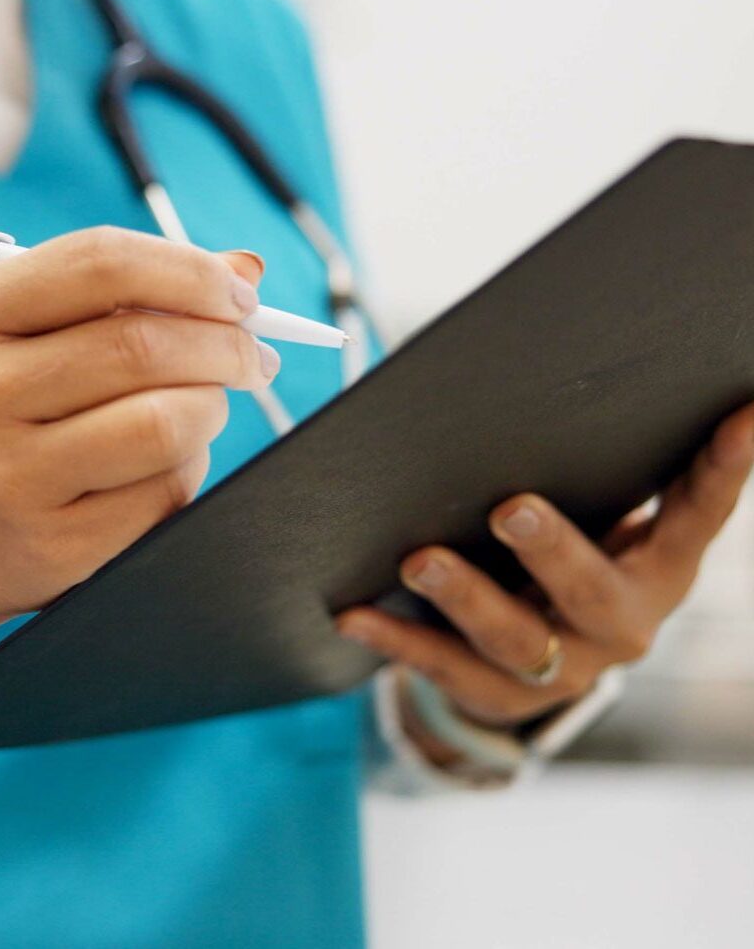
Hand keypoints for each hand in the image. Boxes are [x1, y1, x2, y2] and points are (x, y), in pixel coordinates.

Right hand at [0, 226, 275, 620]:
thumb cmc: (1, 415)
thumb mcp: (31, 337)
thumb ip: (131, 293)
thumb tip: (244, 270)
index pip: (101, 263)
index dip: (190, 271)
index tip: (238, 295)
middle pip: (143, 345)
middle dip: (225, 346)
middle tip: (251, 356)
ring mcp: (10, 475)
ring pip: (166, 423)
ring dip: (211, 409)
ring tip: (204, 409)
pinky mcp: (54, 543)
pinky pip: (165, 492)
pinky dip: (188, 470)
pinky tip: (164, 467)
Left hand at [337, 401, 753, 727]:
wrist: (543, 661)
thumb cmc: (572, 555)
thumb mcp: (601, 520)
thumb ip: (593, 470)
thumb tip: (568, 371)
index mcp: (659, 570)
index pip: (699, 514)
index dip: (725, 467)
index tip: (745, 412)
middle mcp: (621, 627)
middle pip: (591, 592)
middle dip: (552, 551)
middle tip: (511, 508)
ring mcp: (563, 671)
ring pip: (513, 641)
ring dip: (464, 597)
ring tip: (418, 561)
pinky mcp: (499, 696)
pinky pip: (443, 670)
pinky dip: (396, 641)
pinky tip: (353, 614)